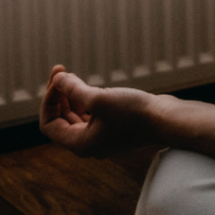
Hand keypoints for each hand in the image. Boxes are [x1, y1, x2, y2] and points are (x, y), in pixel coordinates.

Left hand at [39, 65, 157, 157]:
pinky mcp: (114, 127)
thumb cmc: (133, 113)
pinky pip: (91, 114)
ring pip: (76, 116)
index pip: (49, 124)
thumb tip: (57, 79)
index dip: (48, 100)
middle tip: (61, 71)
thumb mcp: (98, 99)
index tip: (57, 80)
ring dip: (71, 96)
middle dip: (58, 95)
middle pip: (61, 119)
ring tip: (72, 76)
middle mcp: (88, 143)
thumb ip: (74, 89)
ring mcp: (102, 136)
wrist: (166, 119)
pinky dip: (86, 100)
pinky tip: (90, 86)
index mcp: (80, 143)